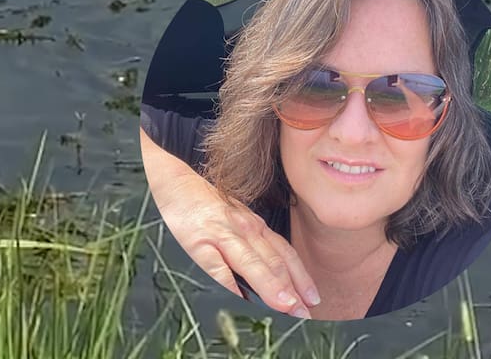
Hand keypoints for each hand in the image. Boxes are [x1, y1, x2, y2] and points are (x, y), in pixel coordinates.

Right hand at [139, 127, 319, 317]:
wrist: (176, 178)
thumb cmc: (205, 202)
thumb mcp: (236, 218)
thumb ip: (253, 242)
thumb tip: (274, 275)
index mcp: (254, 225)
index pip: (284, 254)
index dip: (301, 277)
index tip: (314, 299)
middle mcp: (244, 229)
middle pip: (273, 262)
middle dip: (292, 290)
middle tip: (307, 313)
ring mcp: (222, 236)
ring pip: (252, 263)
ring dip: (272, 287)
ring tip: (287, 307)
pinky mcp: (199, 243)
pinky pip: (217, 267)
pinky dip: (232, 285)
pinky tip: (241, 301)